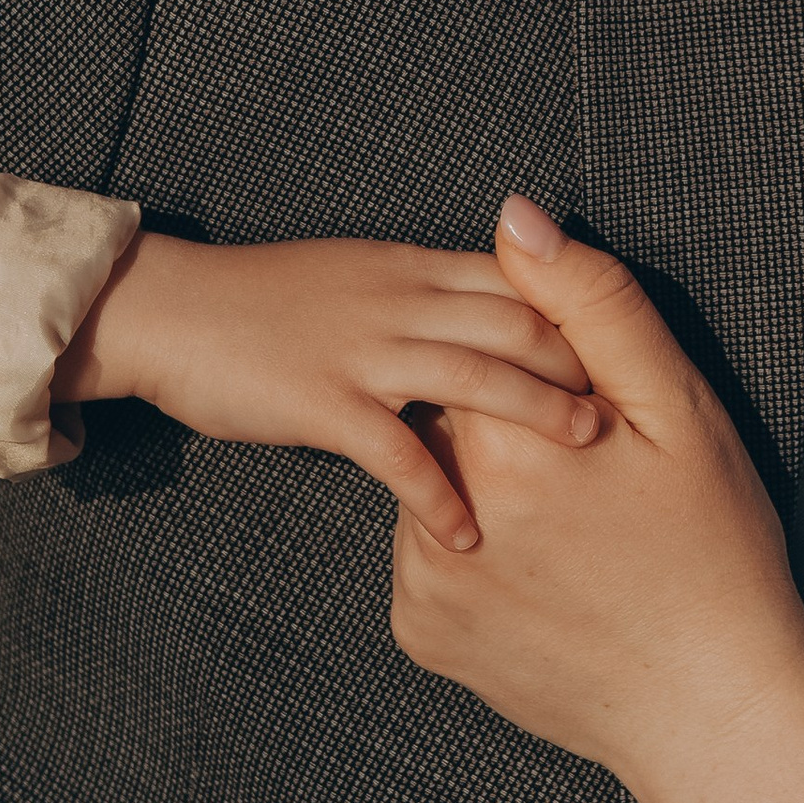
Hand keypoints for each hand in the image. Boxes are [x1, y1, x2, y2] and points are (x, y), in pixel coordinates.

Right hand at [59, 231, 594, 547]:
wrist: (168, 309)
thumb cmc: (261, 302)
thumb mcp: (357, 277)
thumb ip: (424, 294)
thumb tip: (492, 319)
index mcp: (409, 267)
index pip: (518, 279)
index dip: (579, 312)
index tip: (628, 353)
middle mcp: (398, 299)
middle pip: (515, 320)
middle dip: (581, 361)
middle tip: (635, 407)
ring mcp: (362, 350)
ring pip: (473, 375)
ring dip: (538, 413)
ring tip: (587, 450)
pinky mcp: (323, 402)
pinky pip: (397, 452)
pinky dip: (439, 495)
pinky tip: (469, 535)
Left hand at [392, 200, 803, 802]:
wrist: (711, 710)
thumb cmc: (714, 553)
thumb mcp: (680, 412)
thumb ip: (593, 304)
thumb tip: (514, 219)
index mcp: (506, 444)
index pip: (480, 348)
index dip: (543, 373)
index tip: (597, 424)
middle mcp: (443, 515)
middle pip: (452, 416)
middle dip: (509, 431)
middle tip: (592, 486)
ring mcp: (423, 586)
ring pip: (439, 483)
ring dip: (488, 487)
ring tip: (575, 535)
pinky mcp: (422, 634)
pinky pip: (430, 560)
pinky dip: (474, 555)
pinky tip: (548, 578)